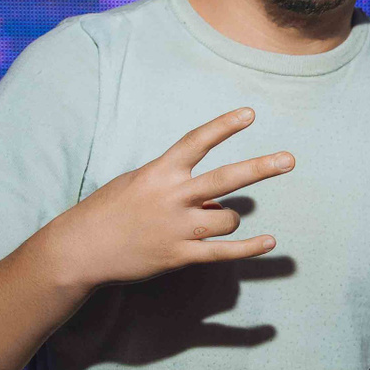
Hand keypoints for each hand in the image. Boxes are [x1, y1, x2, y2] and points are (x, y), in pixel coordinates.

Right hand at [49, 108, 291, 287]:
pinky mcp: (178, 256)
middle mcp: (172, 197)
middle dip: (260, 168)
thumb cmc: (110, 211)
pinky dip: (249, 248)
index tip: (250, 114)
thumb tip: (214, 201)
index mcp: (159, 172)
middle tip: (289, 159)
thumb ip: (176, 185)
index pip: (197, 141)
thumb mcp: (138, 184)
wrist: (80, 249)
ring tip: (213, 221)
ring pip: (227, 219)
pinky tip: (270, 241)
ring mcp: (177, 228)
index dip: (224, 126)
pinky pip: (223, 252)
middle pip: (226, 179)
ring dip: (229, 219)